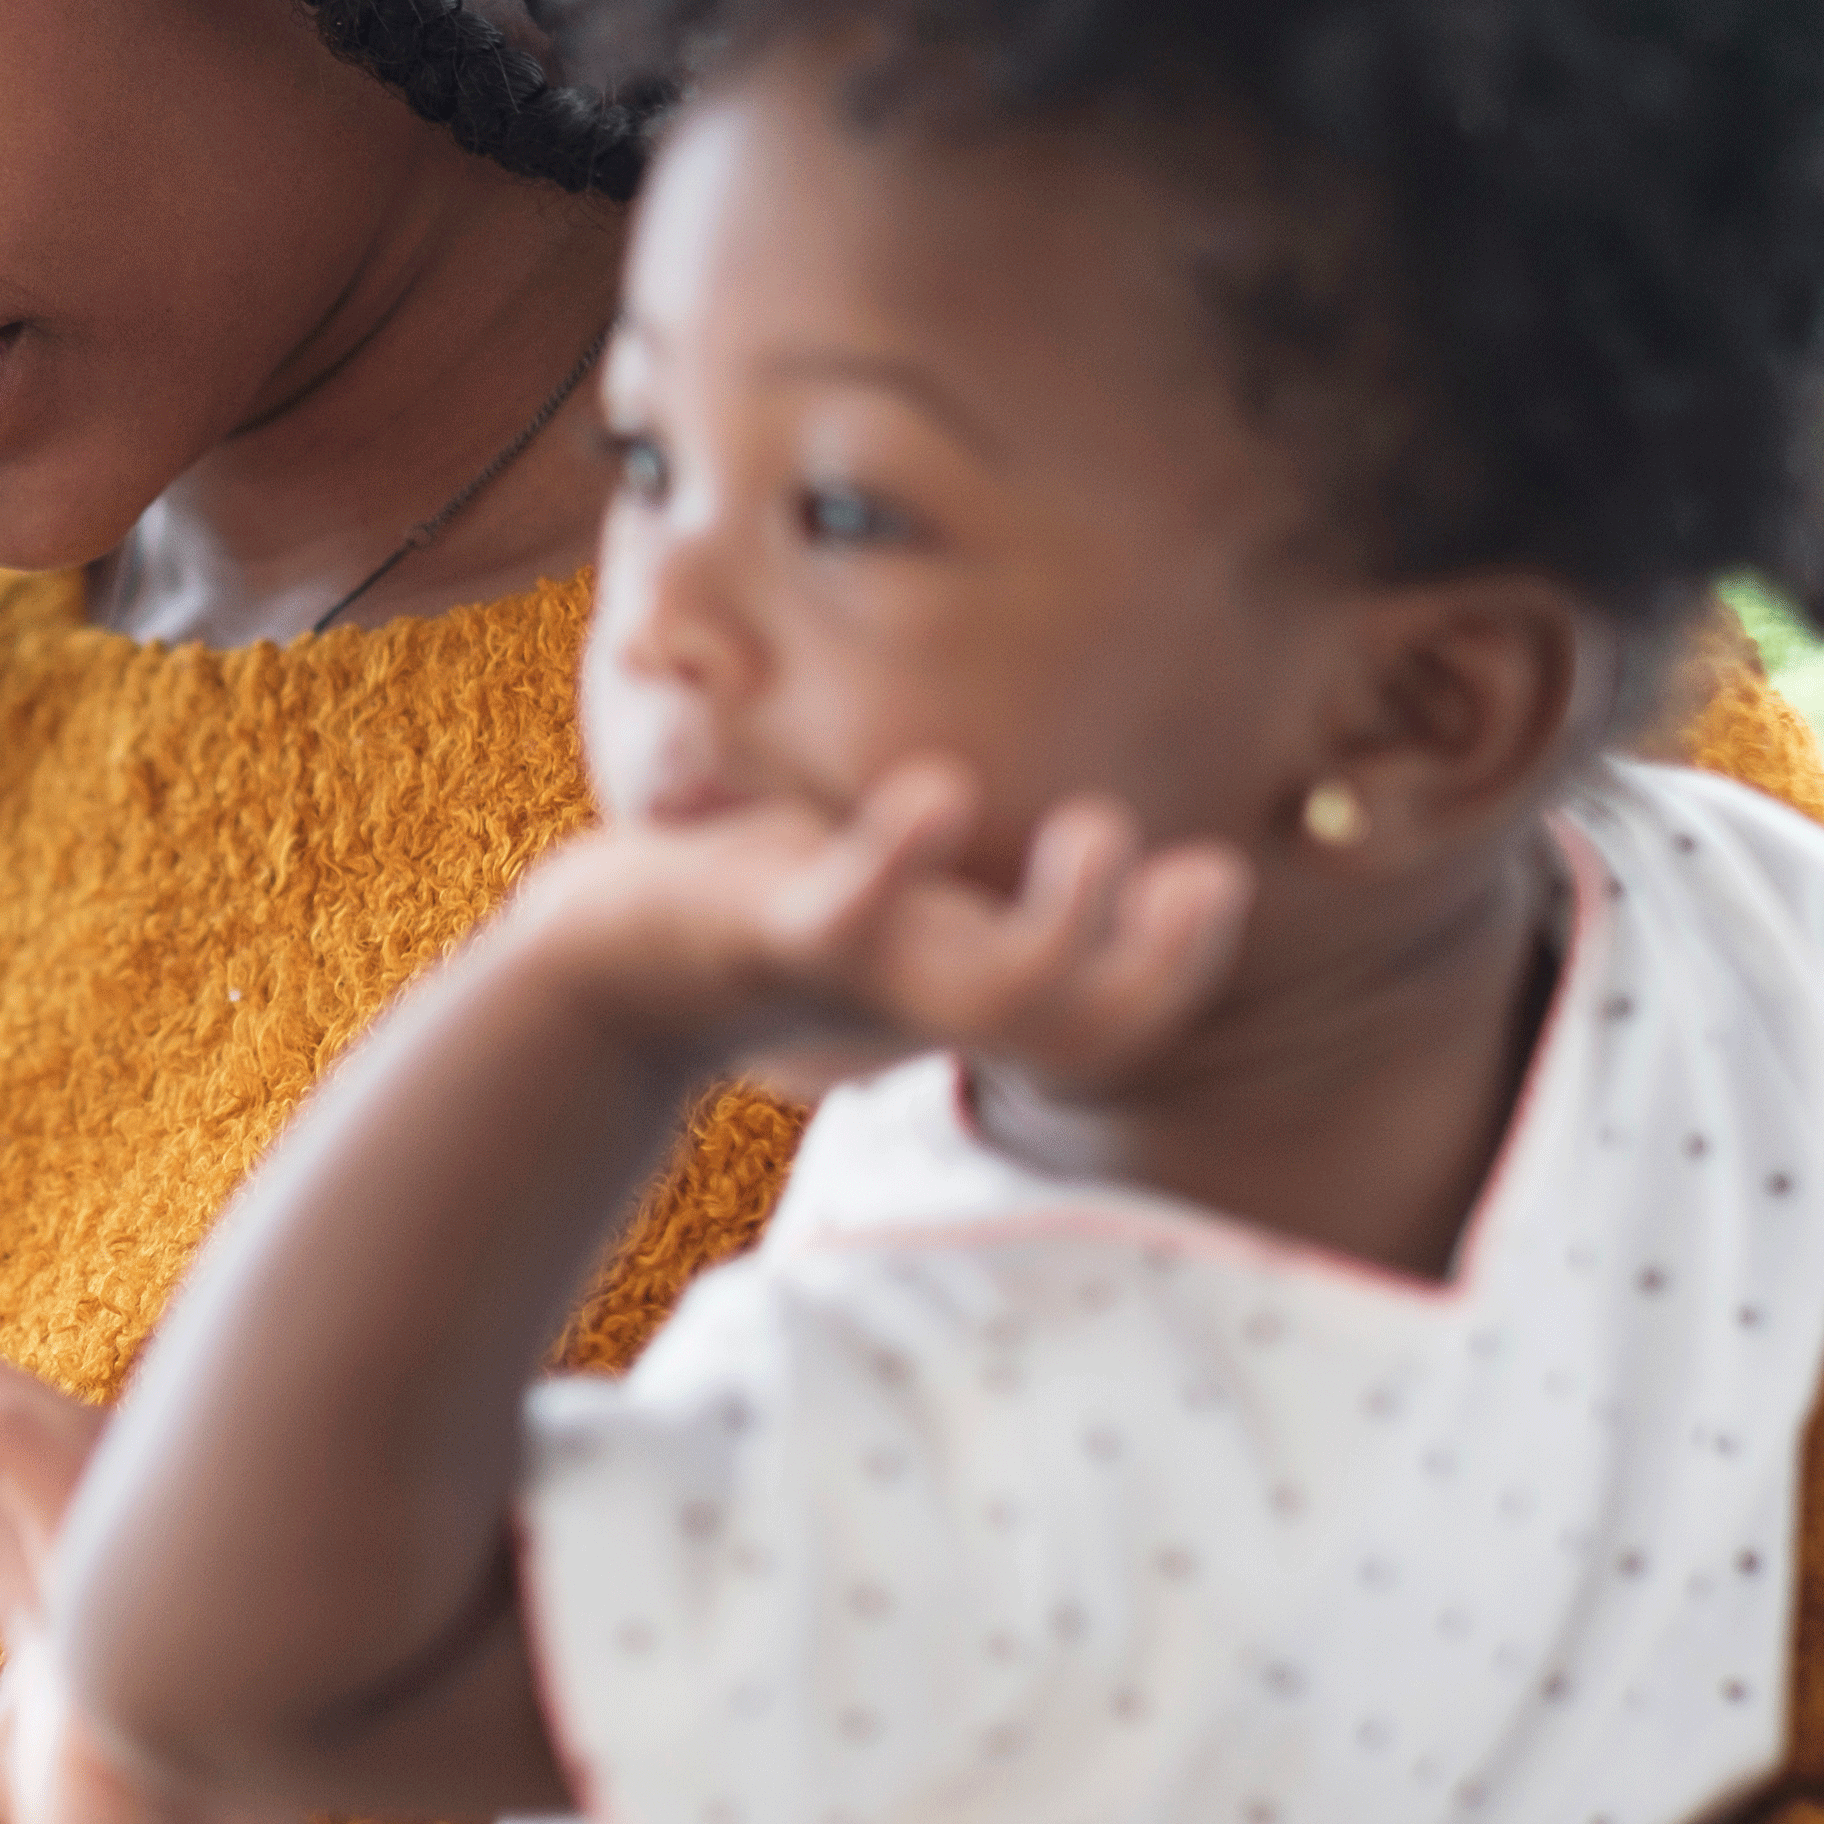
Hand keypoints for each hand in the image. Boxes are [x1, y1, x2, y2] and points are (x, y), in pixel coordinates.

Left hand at [517, 756, 1250, 1095]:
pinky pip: (841, 914)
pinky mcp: (767, 928)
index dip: (1180, 965)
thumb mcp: (895, 910)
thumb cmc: (770, 919)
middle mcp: (918, 1000)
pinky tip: (941, 791)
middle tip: (1201, 871)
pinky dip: (895, 858)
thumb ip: (979, 899)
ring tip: (1099, 824)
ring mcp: (848, 972)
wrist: (609, 960)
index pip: (1104, 1019)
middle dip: (1158, 962)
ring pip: (984, 998)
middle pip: (1073, 1032)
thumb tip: (1094, 833)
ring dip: (1061, 926)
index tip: (1214, 872)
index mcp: (959, 992)